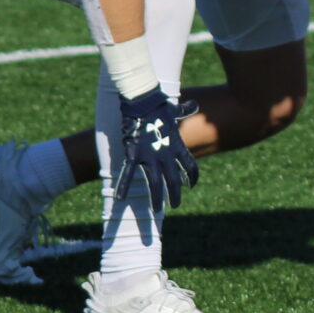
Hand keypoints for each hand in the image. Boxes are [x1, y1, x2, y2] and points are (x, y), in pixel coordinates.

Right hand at [117, 87, 199, 213]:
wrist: (143, 101)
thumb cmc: (158, 105)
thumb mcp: (174, 110)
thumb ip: (185, 111)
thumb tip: (193, 104)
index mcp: (177, 146)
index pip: (190, 166)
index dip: (192, 177)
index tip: (191, 185)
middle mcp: (166, 154)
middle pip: (174, 180)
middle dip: (175, 195)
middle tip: (175, 205)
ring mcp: (151, 156)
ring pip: (155, 183)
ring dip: (156, 198)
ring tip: (157, 210)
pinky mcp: (134, 154)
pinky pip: (128, 174)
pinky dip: (124, 186)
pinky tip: (120, 198)